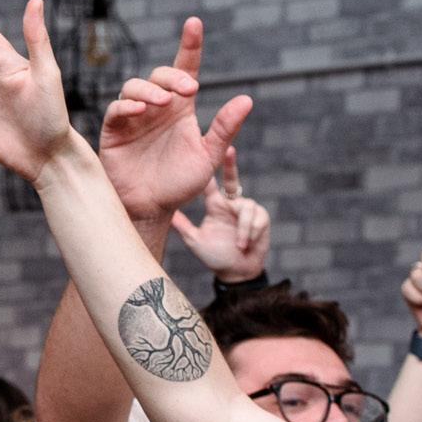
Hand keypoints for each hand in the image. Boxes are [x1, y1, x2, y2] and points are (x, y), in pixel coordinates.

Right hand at [98, 17, 252, 222]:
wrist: (151, 209)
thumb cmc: (179, 184)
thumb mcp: (208, 156)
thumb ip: (224, 128)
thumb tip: (246, 100)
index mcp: (181, 109)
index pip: (185, 68)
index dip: (189, 45)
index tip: (194, 24)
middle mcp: (157, 108)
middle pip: (159, 75)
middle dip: (173, 76)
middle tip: (190, 90)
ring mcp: (134, 118)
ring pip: (135, 86)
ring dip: (150, 90)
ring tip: (163, 103)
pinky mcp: (115, 131)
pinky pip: (116, 109)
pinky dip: (127, 105)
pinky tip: (140, 111)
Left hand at [170, 146, 269, 281]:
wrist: (236, 272)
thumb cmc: (215, 256)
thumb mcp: (194, 240)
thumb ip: (181, 226)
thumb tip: (160, 214)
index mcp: (216, 205)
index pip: (210, 184)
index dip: (207, 169)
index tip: (198, 151)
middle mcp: (231, 203)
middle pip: (232, 179)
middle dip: (231, 164)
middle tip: (229, 149)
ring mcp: (247, 210)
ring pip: (245, 207)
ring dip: (242, 228)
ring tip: (238, 244)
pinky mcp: (261, 218)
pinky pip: (256, 219)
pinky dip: (249, 233)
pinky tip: (245, 244)